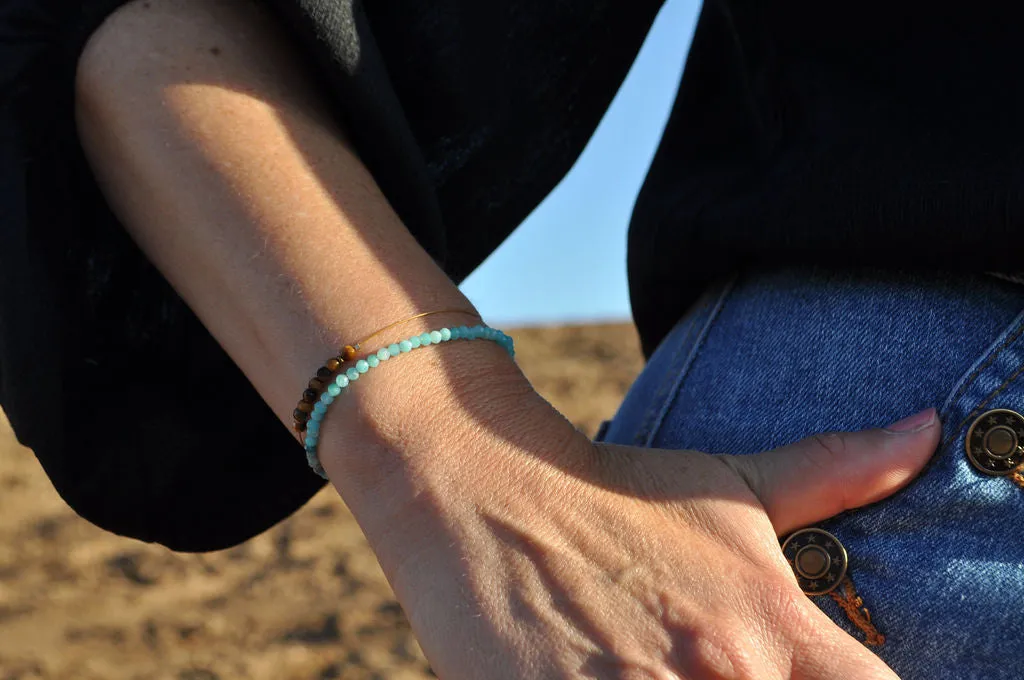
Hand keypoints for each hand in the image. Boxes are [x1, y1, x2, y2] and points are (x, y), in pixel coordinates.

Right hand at [376, 408, 939, 678]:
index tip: (807, 674)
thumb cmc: (614, 491)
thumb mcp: (730, 484)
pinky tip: (596, 672)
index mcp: (773, 626)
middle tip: (701, 665)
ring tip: (645, 666)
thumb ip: (837, 471)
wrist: (482, 488)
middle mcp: (724, 675)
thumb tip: (927, 429)